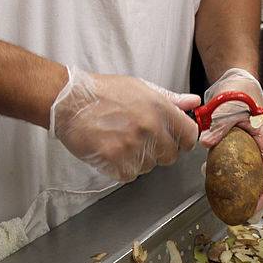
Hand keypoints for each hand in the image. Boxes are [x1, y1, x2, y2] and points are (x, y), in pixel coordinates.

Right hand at [50, 67, 201, 182]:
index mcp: (160, 108)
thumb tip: (193, 102)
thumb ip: (170, 99)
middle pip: (170, 156)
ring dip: (138, 159)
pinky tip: (111, 151)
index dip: (183, 140)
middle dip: (159, 151)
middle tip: (139, 140)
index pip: (190, 135)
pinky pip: (130, 175)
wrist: (70, 102)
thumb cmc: (103, 93)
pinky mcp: (117, 162)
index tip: (174, 140)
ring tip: (120, 141)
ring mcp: (134, 147)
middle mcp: (151, 128)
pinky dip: (121, 168)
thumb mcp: (140, 87)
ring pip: (149, 167)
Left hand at [198, 68, 262, 212]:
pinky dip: (231, 176)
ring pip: (250, 173)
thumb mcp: (229, 108)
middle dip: (255, 197)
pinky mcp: (240, 145)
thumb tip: (206, 143)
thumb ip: (219, 126)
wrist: (236, 81)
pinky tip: (220, 185)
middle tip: (245, 214)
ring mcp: (251, 147)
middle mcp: (261, 146)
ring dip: (243, 189)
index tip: (256, 207)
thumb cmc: (240, 92)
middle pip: (262, 177)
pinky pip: (238, 165)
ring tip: (234, 206)